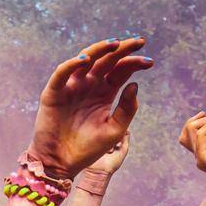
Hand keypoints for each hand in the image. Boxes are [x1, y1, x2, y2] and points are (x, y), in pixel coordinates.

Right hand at [31, 37, 151, 178]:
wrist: (61, 164)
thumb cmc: (88, 149)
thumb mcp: (114, 130)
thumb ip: (127, 109)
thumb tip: (134, 84)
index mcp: (105, 92)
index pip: (121, 70)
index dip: (135, 63)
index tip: (150, 63)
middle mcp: (89, 85)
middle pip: (107, 60)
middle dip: (123, 49)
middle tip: (139, 42)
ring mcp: (72, 86)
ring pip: (86, 60)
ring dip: (99, 49)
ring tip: (115, 44)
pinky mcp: (54, 92)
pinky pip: (62, 73)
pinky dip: (72, 64)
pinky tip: (86, 60)